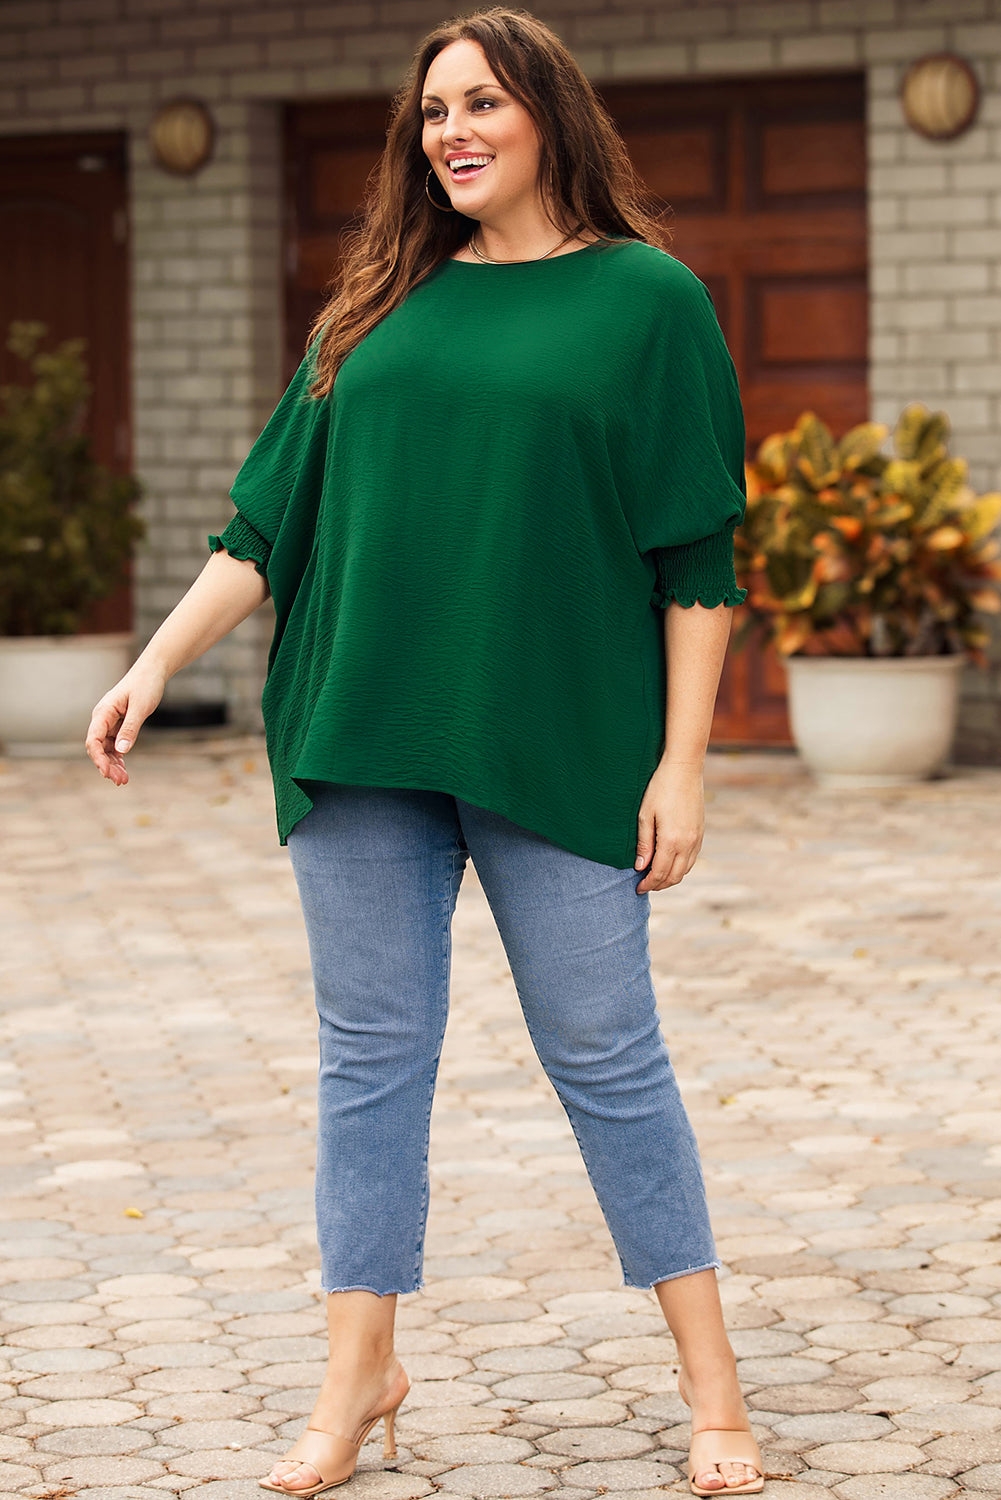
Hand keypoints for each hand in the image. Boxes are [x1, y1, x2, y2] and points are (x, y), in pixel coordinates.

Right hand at [84, 665, 164, 784]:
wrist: (152, 672)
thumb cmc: (145, 685)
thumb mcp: (140, 707)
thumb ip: (131, 728)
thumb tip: (121, 750)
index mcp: (103, 712)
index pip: (93, 739)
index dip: (98, 758)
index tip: (106, 772)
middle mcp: (103, 719)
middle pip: (98, 747)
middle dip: (106, 765)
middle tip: (120, 781)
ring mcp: (110, 723)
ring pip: (106, 749)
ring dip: (113, 764)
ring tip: (123, 780)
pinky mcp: (119, 725)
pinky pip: (114, 745)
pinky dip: (118, 758)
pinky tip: (124, 769)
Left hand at [634, 759, 704, 892]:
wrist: (684, 769)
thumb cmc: (660, 788)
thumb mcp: (645, 815)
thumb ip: (643, 843)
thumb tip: (640, 867)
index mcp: (671, 840)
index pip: (659, 873)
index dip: (648, 884)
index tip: (637, 888)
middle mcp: (687, 843)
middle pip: (674, 876)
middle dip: (659, 885)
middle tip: (645, 885)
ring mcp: (697, 838)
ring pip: (685, 870)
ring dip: (670, 877)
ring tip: (655, 876)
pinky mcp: (701, 832)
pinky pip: (692, 859)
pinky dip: (681, 867)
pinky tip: (670, 863)